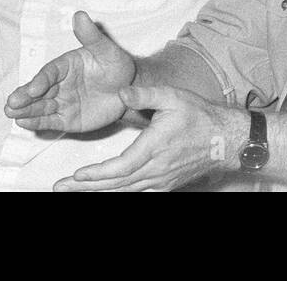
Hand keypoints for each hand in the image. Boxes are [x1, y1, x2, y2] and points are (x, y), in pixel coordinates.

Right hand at [5, 11, 136, 132]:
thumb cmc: (115, 65)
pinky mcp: (66, 119)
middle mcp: (59, 84)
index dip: (41, 80)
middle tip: (10, 103)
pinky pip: (51, 121)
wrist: (128, 89)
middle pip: (39, 91)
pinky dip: (37, 123)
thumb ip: (91, 36)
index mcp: (65, 65)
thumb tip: (79, 15)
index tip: (34, 88)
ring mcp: (62, 102)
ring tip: (10, 113)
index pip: (50, 73)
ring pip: (41, 107)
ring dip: (25, 110)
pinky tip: (23, 124)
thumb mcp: (106, 49)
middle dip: (24, 97)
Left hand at [53, 85, 247, 191]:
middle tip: (59, 187)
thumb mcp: (173, 97)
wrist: (226, 140)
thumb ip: (145, 94)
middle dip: (85, 188)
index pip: (120, 168)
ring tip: (73, 191)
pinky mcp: (164, 185)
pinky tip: (102, 193)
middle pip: (116, 185)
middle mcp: (156, 171)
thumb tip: (120, 92)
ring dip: (97, 192)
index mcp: (154, 149)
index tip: (76, 176)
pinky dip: (116, 194)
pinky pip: (136, 194)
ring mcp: (161, 182)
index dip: (96, 175)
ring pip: (124, 193)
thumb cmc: (200, 117)